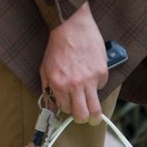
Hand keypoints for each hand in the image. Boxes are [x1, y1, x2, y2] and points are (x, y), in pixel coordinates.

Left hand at [40, 2, 107, 124]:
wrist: (72, 27)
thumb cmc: (57, 46)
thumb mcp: (44, 68)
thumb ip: (47, 88)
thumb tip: (51, 105)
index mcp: (58, 84)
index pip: (65, 108)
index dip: (68, 109)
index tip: (70, 108)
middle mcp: (74, 84)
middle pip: (82, 114)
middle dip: (83, 120)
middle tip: (84, 119)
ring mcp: (90, 79)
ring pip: (96, 108)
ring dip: (95, 116)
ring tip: (95, 118)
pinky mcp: (102, 72)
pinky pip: (102, 87)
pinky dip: (98, 86)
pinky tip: (93, 77)